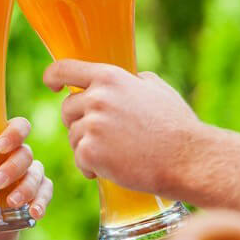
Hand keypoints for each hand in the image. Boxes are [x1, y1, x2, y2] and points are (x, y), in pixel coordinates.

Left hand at [0, 117, 52, 219]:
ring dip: (25, 188)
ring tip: (10, 202)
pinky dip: (41, 203)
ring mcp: (31, 176)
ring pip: (36, 175)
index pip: (19, 127)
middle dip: (12, 167)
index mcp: (3, 145)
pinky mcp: (38, 196)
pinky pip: (46, 194)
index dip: (14, 132)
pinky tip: (34, 212)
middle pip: (25, 153)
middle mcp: (20, 157)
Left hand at [43, 60, 201, 195]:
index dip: (53, 77)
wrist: (187, 158)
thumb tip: (128, 80)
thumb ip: (134, 81)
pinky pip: (78, 159)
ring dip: (87, 147)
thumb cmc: (177, 126)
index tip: (52, 85)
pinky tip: (110, 169)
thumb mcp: (157, 89)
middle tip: (103, 137)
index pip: (64, 69)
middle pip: (67, 109)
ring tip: (115, 155)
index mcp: (109, 77)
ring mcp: (91, 125)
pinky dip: (90, 167)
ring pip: (72, 137)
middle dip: (79, 123)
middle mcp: (97, 98)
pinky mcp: (90, 152)